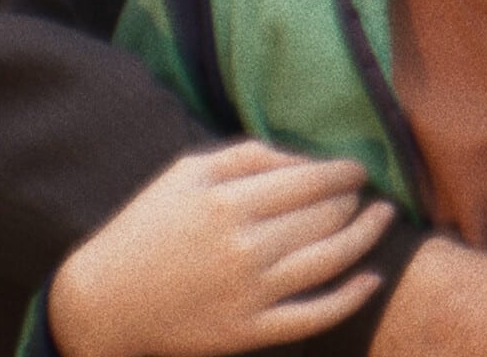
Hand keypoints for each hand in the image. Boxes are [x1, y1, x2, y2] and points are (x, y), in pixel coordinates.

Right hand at [49, 140, 394, 356]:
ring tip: (383, 218)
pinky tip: (372, 278)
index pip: (311, 180)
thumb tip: (305, 160)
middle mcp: (246, 247)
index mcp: (229, 202)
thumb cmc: (146, 229)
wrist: (103, 303)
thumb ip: (247, 156)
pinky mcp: (250, 330)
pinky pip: (316, 315)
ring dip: (367, 235)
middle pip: (326, 217)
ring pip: (331, 260)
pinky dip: (352, 297)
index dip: (343, 172)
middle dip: (354, 201)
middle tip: (364, 193)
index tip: (356, 169)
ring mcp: (251, 292)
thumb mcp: (186, 175)